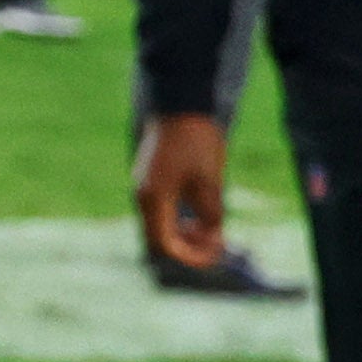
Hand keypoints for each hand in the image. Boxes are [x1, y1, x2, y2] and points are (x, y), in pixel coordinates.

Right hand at [134, 109, 228, 269]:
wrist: (180, 104)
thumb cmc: (196, 142)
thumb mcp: (211, 181)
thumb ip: (212, 214)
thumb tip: (214, 238)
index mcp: (154, 199)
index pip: (165, 245)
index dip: (191, 257)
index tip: (216, 253)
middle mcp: (143, 196)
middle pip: (161, 238)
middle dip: (190, 247)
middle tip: (218, 242)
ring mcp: (144, 186)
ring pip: (161, 225)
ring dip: (185, 233)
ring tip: (211, 228)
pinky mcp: (150, 178)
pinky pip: (161, 210)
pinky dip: (179, 219)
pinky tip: (199, 212)